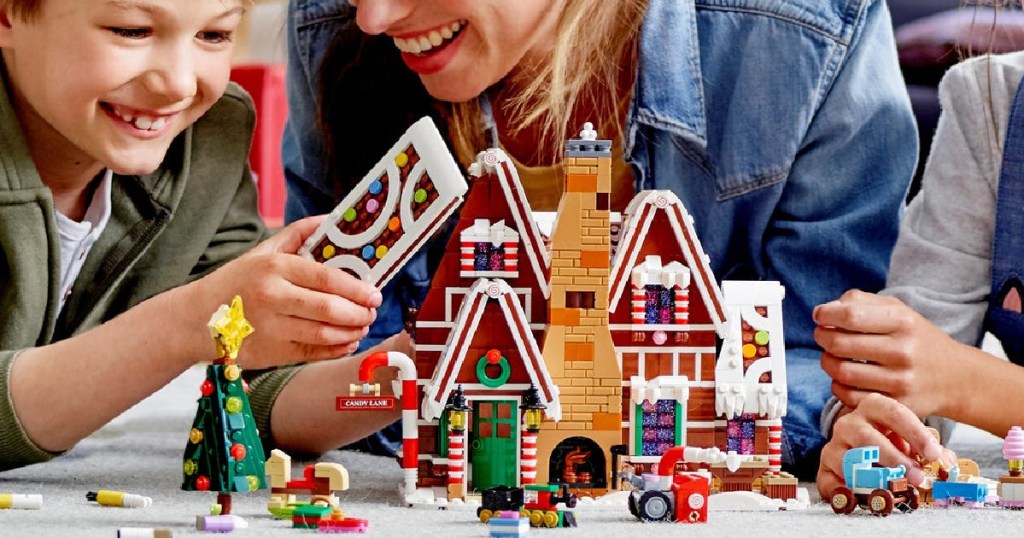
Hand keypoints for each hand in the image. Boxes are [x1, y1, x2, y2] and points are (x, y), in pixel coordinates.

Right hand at [193, 216, 382, 367]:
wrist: (196, 318)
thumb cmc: (236, 282)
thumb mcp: (262, 251)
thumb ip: (298, 233)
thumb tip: (331, 219)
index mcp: (274, 268)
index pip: (327, 278)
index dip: (357, 288)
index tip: (374, 293)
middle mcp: (273, 298)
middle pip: (329, 309)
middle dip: (360, 313)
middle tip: (372, 312)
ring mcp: (271, 328)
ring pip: (324, 334)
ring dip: (352, 332)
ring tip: (362, 326)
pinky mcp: (271, 353)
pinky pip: (313, 353)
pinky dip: (336, 349)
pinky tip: (346, 342)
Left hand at [813, 289, 962, 417]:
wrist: (956, 378)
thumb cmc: (916, 339)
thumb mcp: (898, 310)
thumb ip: (859, 302)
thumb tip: (823, 311)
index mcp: (903, 322)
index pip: (850, 316)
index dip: (825, 315)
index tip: (820, 315)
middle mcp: (903, 351)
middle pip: (839, 344)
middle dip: (822, 337)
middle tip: (824, 336)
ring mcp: (900, 381)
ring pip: (840, 372)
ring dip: (827, 362)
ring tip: (834, 357)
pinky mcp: (896, 405)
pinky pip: (849, 396)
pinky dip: (839, 386)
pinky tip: (847, 378)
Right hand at [817, 393, 955, 499]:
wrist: (862, 444)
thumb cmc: (891, 440)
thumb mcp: (912, 438)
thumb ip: (931, 449)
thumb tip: (946, 463)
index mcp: (873, 407)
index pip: (893, 413)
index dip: (914, 433)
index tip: (932, 453)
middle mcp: (849, 423)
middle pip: (867, 438)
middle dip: (894, 460)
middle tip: (916, 477)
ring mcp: (835, 445)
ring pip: (849, 461)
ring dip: (873, 478)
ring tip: (893, 491)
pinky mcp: (824, 468)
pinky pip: (829, 482)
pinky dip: (843, 493)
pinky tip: (860, 500)